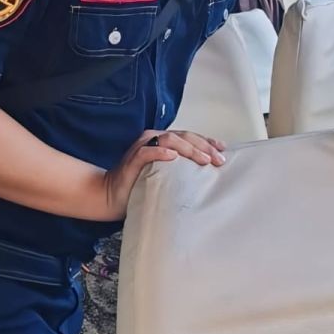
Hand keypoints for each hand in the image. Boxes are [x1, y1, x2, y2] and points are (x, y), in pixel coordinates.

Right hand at [99, 130, 225, 219]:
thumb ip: (179, 169)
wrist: (110, 196)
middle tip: (218, 160)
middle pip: (184, 136)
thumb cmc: (138, 186)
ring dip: (189, 149)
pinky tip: (173, 157)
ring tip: (203, 159)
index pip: (189, 136)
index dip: (207, 141)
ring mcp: (142, 147)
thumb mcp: (164, 175)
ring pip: (170, 139)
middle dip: (204, 147)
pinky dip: (161, 152)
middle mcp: (153, 138)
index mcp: (162, 140)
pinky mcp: (133, 159)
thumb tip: (205, 173)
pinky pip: (148, 152)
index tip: (223, 150)